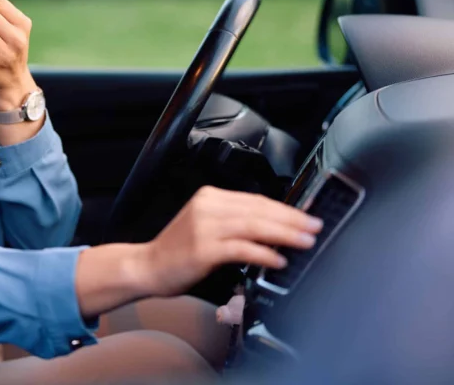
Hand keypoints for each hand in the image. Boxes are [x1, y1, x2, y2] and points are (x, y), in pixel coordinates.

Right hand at [141, 186, 322, 296]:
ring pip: (254, 226)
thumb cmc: (178, 252)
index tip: (307, 216)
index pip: (256, 199)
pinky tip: (278, 260)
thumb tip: (274, 230)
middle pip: (259, 209)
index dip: (285, 209)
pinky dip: (263, 254)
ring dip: (284, 234)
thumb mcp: (206, 226)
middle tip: (315, 227)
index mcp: (210, 197)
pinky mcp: (203, 248)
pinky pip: (241, 249)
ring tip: (305, 241)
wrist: (147, 266)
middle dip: (292, 219)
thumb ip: (235, 223)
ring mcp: (204, 226)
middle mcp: (207, 207)